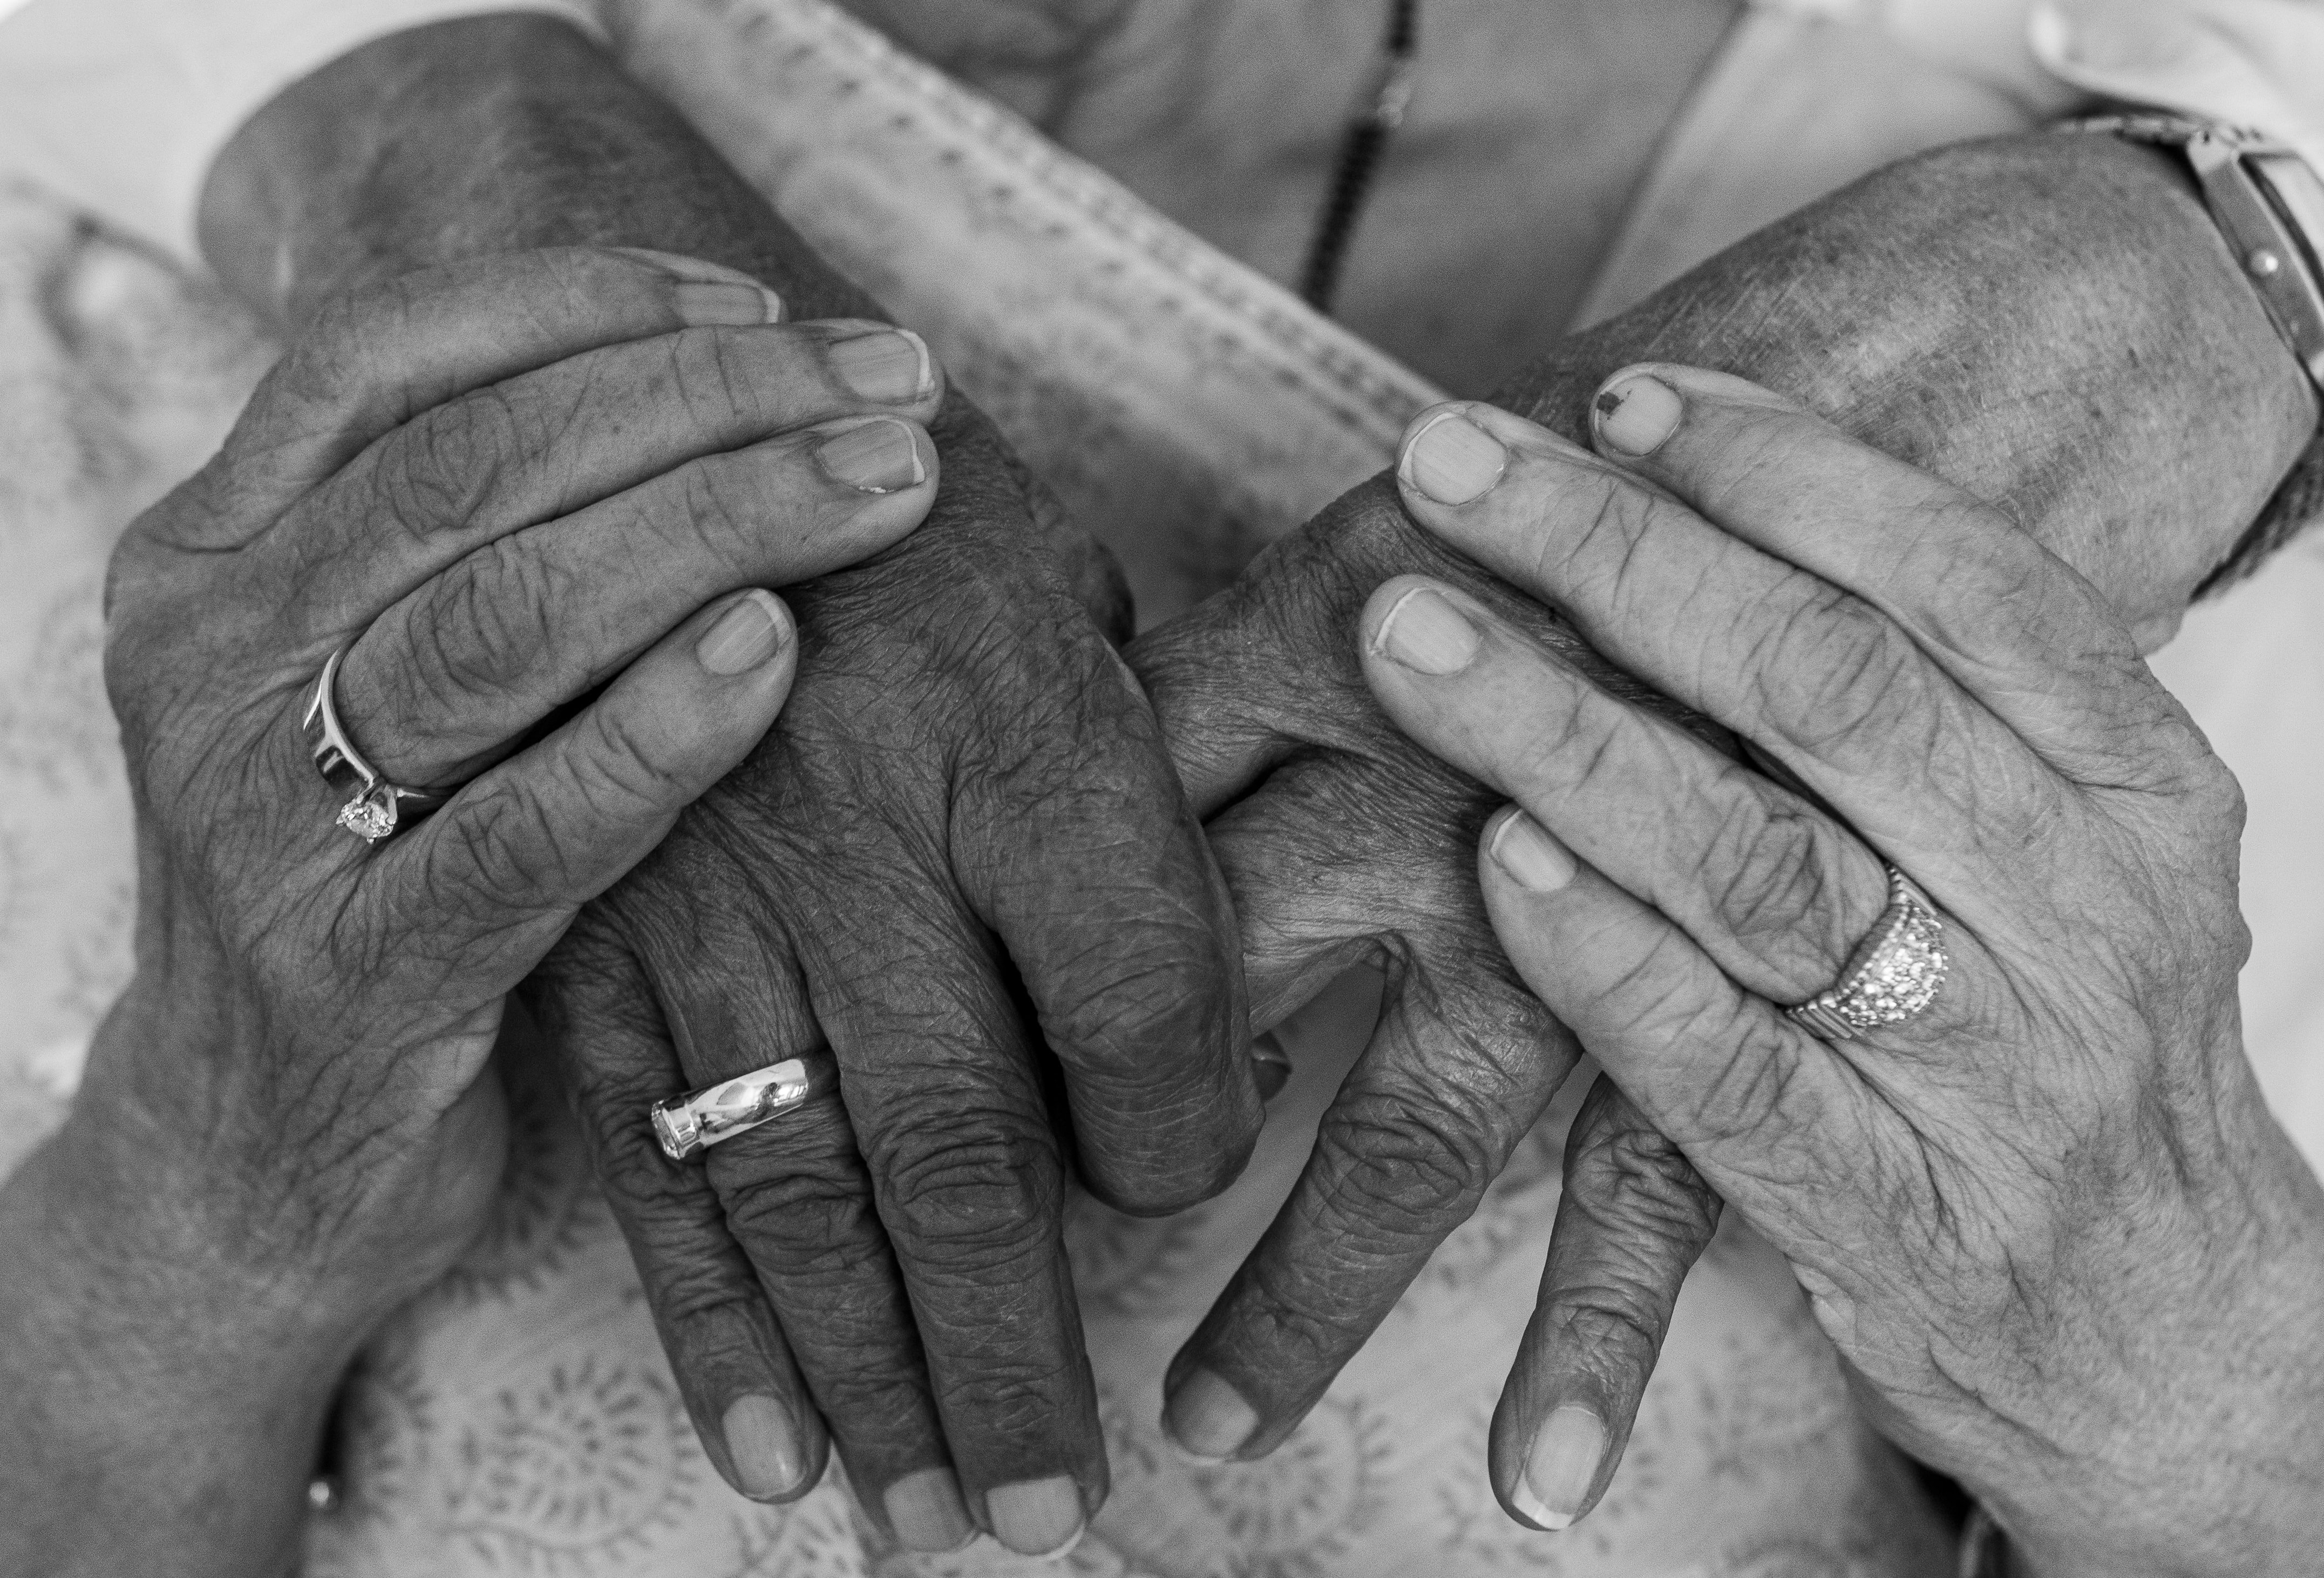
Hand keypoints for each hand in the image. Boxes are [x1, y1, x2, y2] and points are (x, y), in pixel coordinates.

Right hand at [92, 241, 937, 1370]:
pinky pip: (524, 823)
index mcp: (217, 554)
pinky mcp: (352, 972)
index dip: (588, 304)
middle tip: (890, 382)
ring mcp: (264, 818)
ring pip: (500, 619)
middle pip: (474, 469)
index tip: (769, 300)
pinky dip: (657, 726)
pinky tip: (776, 650)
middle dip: (704, 403)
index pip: (390, 357)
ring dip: (713, 527)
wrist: (256, 1158)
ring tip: (880, 483)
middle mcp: (215, 659)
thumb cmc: (385, 874)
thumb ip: (496, 543)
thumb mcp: (393, 684)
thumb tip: (732, 386)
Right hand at [200, 19, 1263, 1555]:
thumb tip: (1227, 1017)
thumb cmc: (920, 507)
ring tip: (938, 1519)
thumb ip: (1164, 785)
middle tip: (1059, 1518)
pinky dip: (715, 1327)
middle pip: (965, 1146)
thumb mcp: (1081, 585)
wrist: (654, 416)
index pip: (1144, 1008)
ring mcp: (703, 902)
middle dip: (1017, 1352)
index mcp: (1018, 732)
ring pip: (804, 1191)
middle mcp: (859, 835)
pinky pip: (655, 1164)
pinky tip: (775, 1451)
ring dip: (879, 1379)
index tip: (1188, 1183)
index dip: (1188, 1136)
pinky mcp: (592, 946)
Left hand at [1124, 131, 2318, 1478]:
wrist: (2181, 1343)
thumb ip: (1935, 709)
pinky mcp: (1888, 1214)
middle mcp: (2079, 904)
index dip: (1776, 468)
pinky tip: (1497, 867)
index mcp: (2133, 784)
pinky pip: (1726, 1071)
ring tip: (1408, 634)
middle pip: (1833, 686)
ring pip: (1762, 863)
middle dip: (1623, 555)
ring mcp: (1988, 1065)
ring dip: (1567, 733)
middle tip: (1447, 459)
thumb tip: (1719, 507)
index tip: (1613, 393)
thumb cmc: (2070, 1042)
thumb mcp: (2069, 854)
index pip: (1959, 575)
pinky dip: (1607, 962)